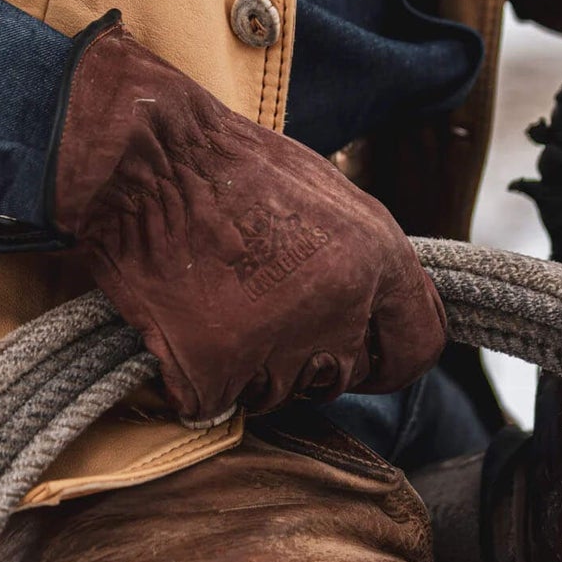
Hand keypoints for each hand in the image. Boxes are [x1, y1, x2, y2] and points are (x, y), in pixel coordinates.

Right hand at [50, 16, 445, 424]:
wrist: (145, 158)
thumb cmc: (225, 166)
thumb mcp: (325, 194)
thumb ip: (361, 260)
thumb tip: (373, 308)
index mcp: (376, 258)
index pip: (417, 347)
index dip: (386, 356)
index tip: (359, 353)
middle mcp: (339, 308)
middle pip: (341, 378)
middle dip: (304, 359)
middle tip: (255, 308)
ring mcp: (278, 346)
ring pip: (276, 395)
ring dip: (245, 369)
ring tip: (212, 302)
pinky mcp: (216, 372)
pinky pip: (212, 403)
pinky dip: (191, 379)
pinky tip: (178, 326)